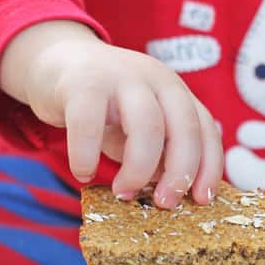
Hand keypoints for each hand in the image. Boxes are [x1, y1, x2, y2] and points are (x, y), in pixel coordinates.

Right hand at [0, 21, 222, 206]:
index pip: (205, 129)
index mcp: (175, 92)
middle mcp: (156, 79)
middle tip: (165, 203)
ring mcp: (121, 76)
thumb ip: (158, 155)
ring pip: (146, 126)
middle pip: (184, 127)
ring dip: (139, 168)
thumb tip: (171, 190)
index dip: (209, 167)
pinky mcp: (82, 82)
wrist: (54, 61)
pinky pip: (89, 125)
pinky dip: (87, 156)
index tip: (202, 200)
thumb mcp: (138, 130)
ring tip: (123, 192)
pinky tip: (83, 173)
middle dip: (179, 172)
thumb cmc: (104, 107)